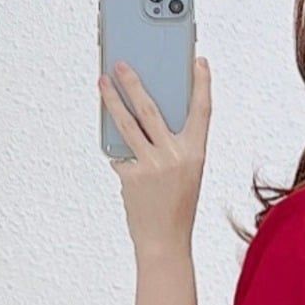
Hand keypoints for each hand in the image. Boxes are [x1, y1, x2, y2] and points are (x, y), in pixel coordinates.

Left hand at [100, 55, 211, 254]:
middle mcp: (175, 156)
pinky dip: (120, 157)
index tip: (199, 62)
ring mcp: (151, 165)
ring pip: (126, 124)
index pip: (202, 112)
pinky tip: (124, 165)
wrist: (164, 242)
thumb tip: (146, 115)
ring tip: (102, 83)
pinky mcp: (131, 176)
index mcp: (196, 154)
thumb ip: (173, 144)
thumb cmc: (176, 206)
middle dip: (133, 83)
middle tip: (121, 64)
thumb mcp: (185, 172)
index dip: (202, 85)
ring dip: (111, 100)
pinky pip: (120, 155)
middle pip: (150, 109)